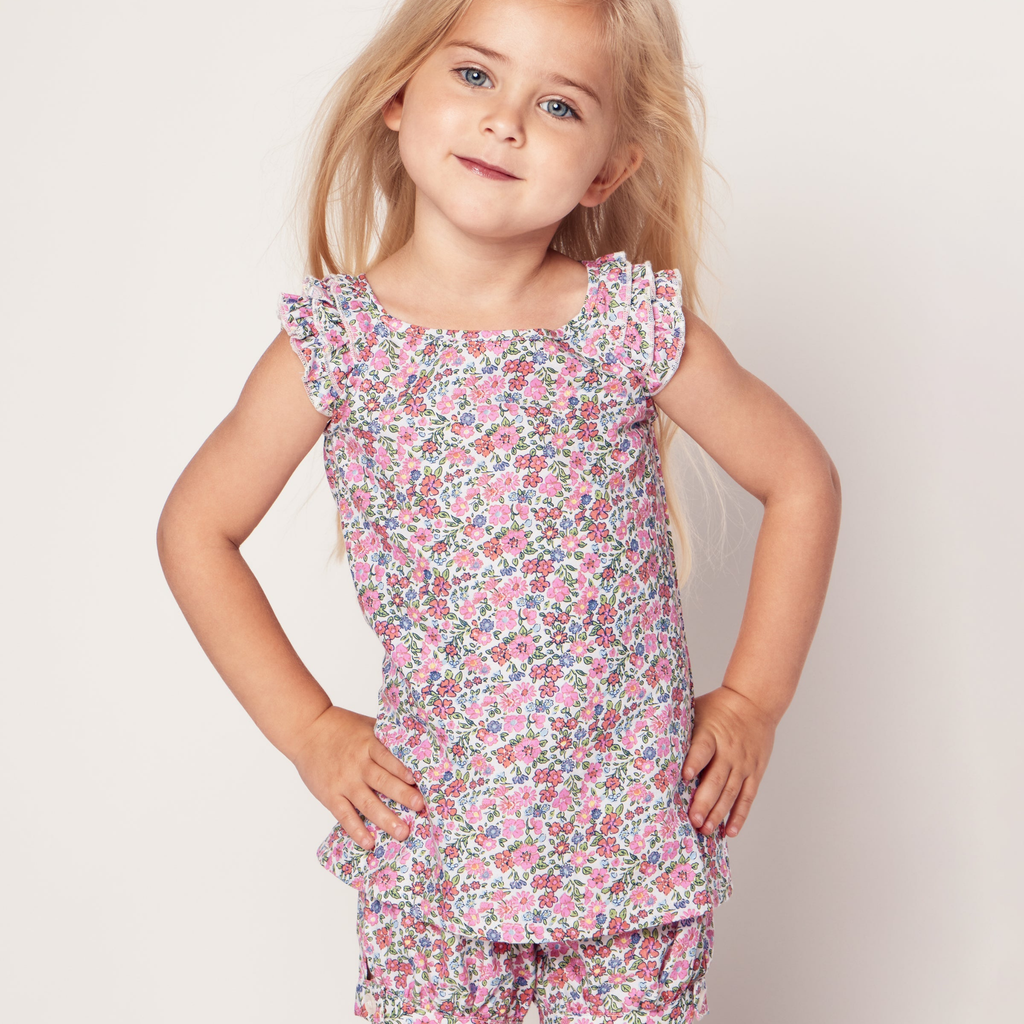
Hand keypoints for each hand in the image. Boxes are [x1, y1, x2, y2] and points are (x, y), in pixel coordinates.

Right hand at [288, 705, 425, 850]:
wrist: (307, 730)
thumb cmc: (342, 727)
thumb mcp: (366, 726)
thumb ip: (387, 739)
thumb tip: (418, 746)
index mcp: (368, 744)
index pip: (388, 757)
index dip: (403, 769)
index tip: (419, 780)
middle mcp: (357, 764)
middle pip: (382, 781)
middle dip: (402, 794)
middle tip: (420, 807)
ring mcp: (344, 781)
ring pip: (367, 802)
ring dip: (385, 818)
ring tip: (402, 832)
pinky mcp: (330, 795)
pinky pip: (345, 815)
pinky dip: (356, 830)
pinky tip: (369, 842)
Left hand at [682, 685, 776, 837]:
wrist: (754, 701)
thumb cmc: (718, 707)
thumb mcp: (698, 710)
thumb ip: (682, 729)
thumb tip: (652, 743)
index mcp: (711, 733)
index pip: (703, 748)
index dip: (694, 762)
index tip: (684, 776)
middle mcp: (729, 751)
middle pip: (716, 778)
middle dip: (704, 801)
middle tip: (693, 820)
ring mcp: (743, 764)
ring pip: (731, 792)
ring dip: (719, 813)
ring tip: (706, 830)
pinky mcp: (755, 772)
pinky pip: (747, 797)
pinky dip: (740, 815)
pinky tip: (730, 831)